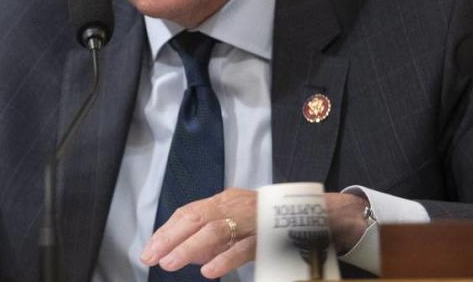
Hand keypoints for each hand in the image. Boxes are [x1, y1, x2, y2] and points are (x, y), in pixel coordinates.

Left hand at [140, 189, 369, 277]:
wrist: (323, 215)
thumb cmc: (279, 220)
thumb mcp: (243, 223)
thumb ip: (218, 236)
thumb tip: (191, 254)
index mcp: (228, 201)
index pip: (190, 212)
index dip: (167, 230)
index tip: (149, 248)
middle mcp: (238, 204)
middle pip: (196, 217)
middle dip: (170, 237)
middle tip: (150, 256)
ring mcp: (254, 217)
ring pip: (216, 229)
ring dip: (190, 248)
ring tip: (171, 263)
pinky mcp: (272, 232)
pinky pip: (246, 245)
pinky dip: (226, 257)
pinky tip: (210, 271)